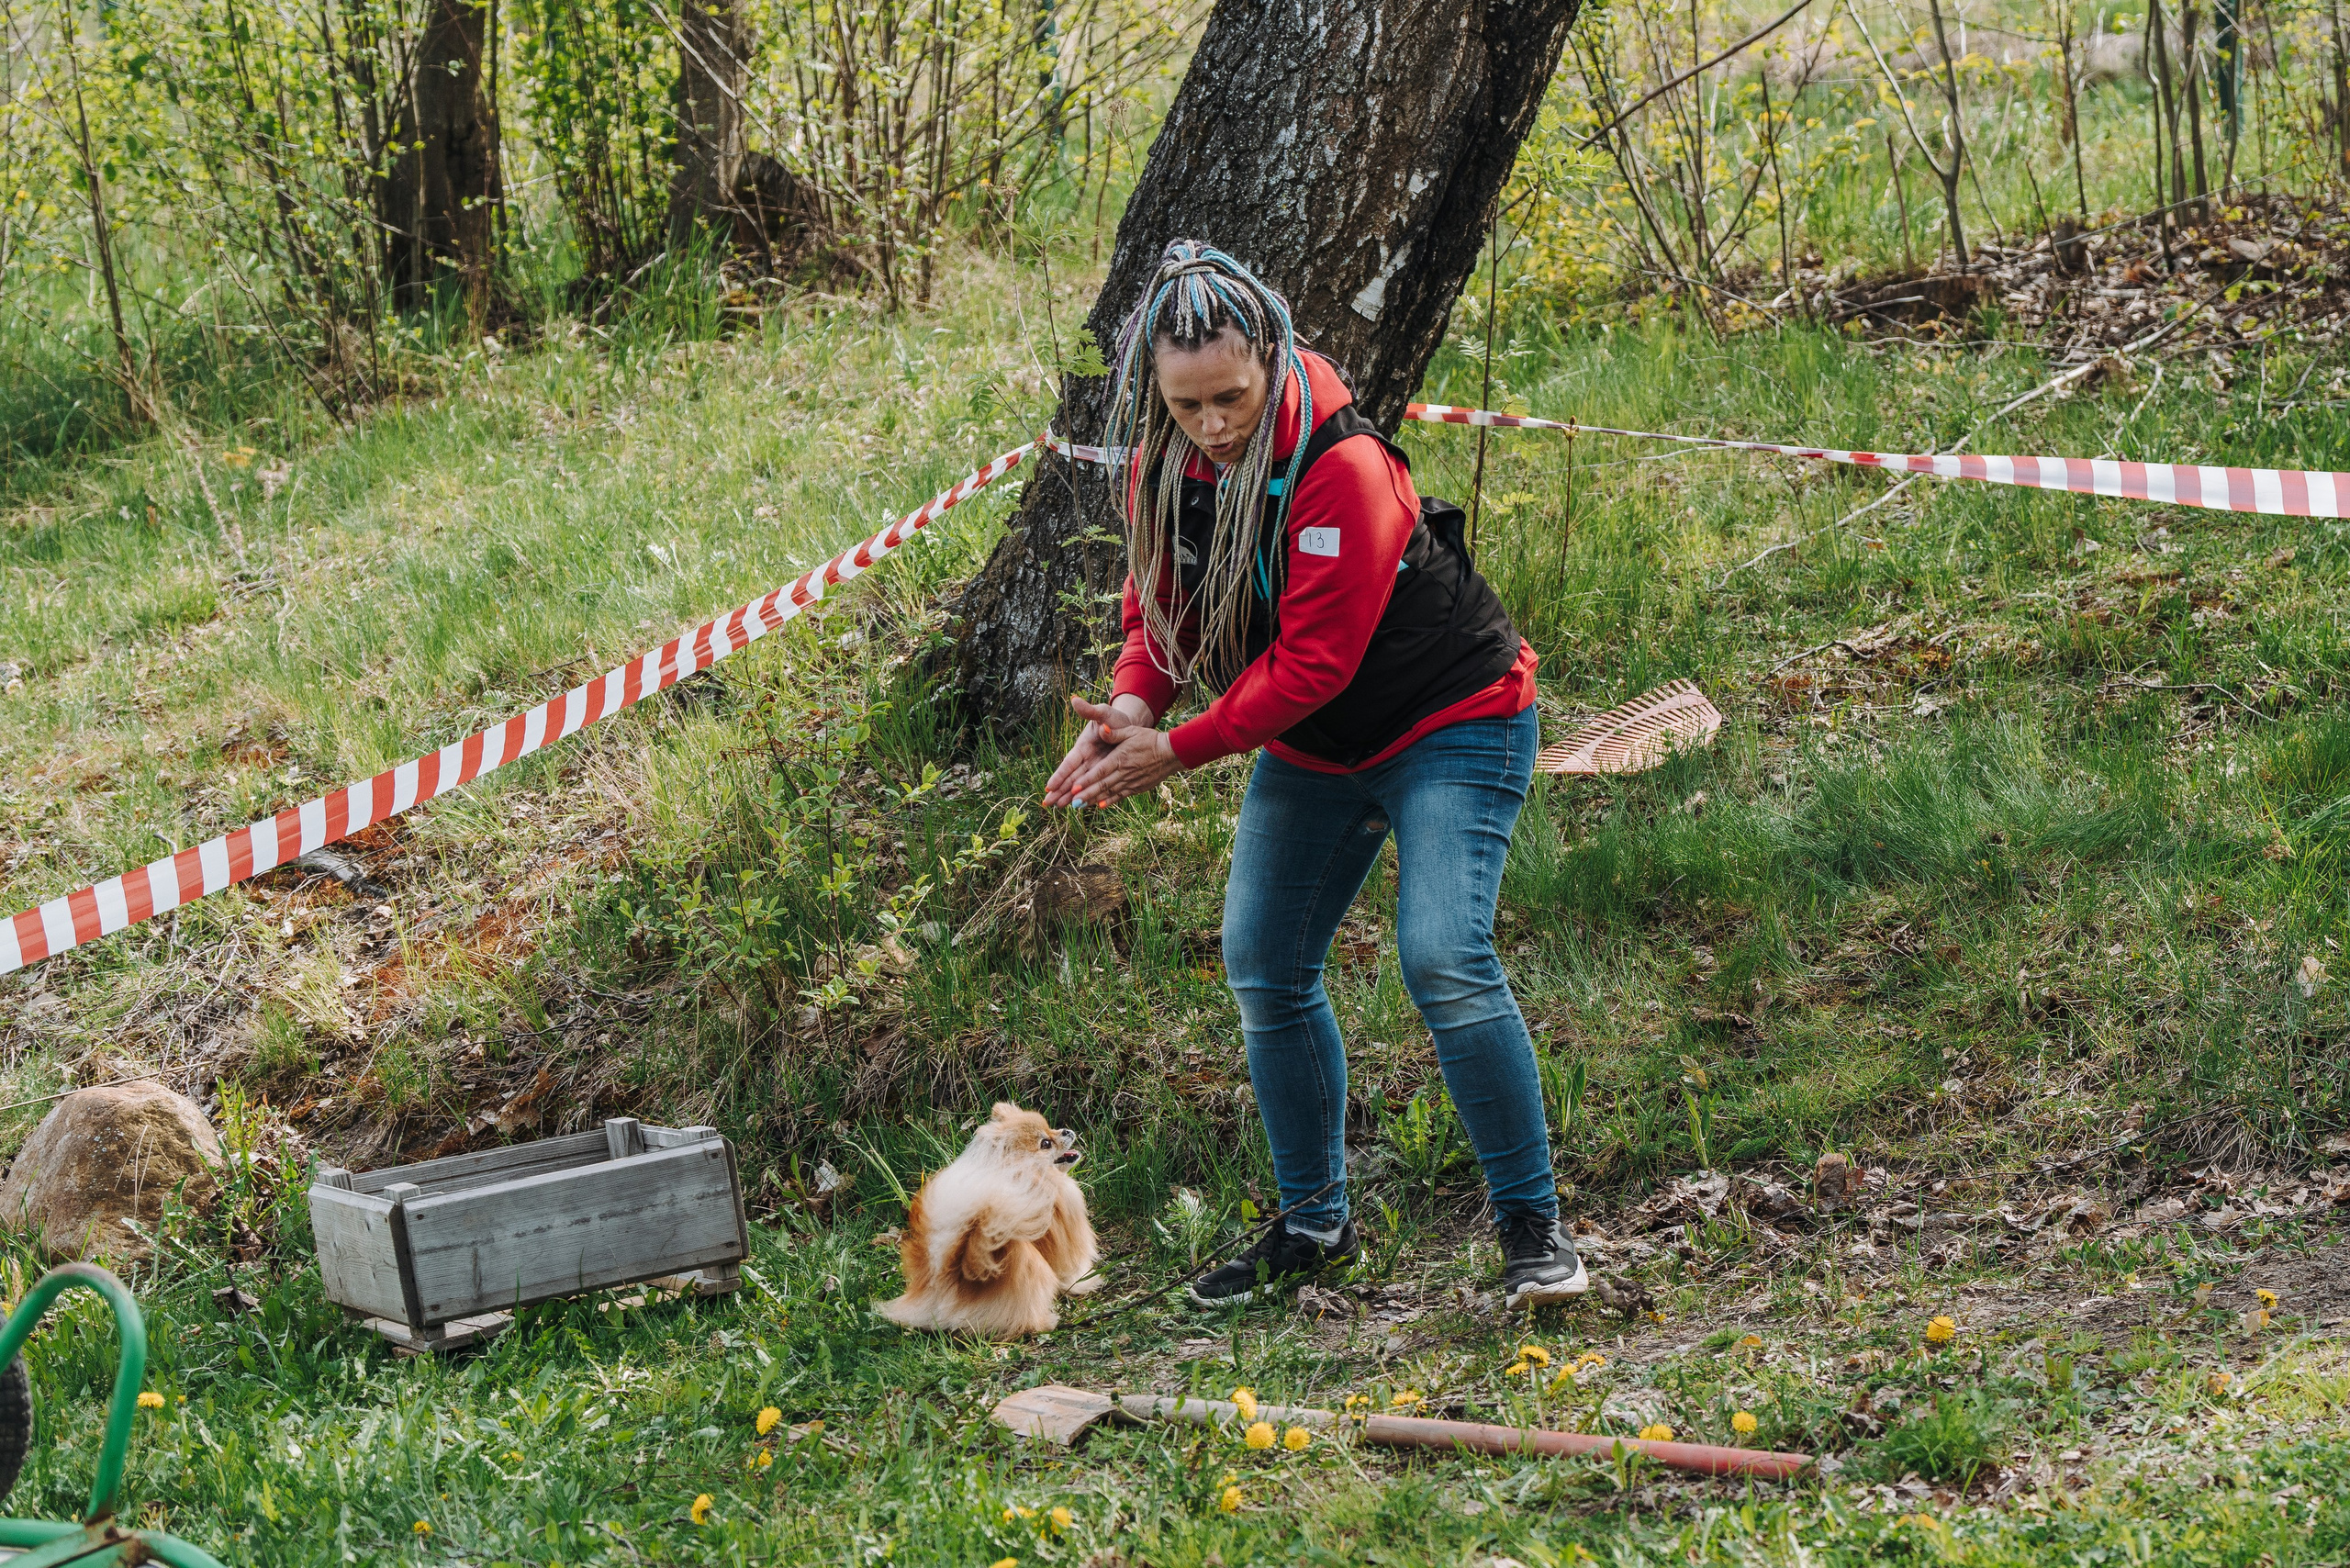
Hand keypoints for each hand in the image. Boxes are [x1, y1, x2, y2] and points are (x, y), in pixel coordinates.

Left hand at [1042, 695, 1181, 809]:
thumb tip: (1101, 729)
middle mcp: (1124, 772)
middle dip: (1086, 794)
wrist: (1170, 753)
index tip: (1073, 788)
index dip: (1086, 781)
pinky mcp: (1137, 787)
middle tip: (1072, 802)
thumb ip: (1114, 732)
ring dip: (1094, 799)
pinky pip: (1121, 795)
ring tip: (1080, 806)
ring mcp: (1131, 781)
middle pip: (1102, 785)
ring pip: (1109, 792)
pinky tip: (1101, 806)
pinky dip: (1110, 801)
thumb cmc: (1149, 739)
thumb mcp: (1131, 731)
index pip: (1100, 772)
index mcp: (1120, 758)